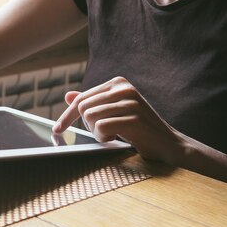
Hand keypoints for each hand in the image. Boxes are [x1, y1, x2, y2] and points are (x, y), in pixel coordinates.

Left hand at [52, 76, 185, 164]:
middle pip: (83, 107)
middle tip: (104, 133)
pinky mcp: (134, 118)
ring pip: (90, 117)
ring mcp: (130, 101)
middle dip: (87, 126)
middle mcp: (124, 88)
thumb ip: (93, 103)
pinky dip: (103, 138)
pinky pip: (101, 127)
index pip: (81, 98)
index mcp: (118, 83)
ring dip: (97, 134)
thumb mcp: (113, 112)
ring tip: (113, 136)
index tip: (58, 129)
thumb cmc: (138, 129)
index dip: (67, 116)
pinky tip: (115, 139)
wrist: (168, 144)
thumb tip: (68, 96)